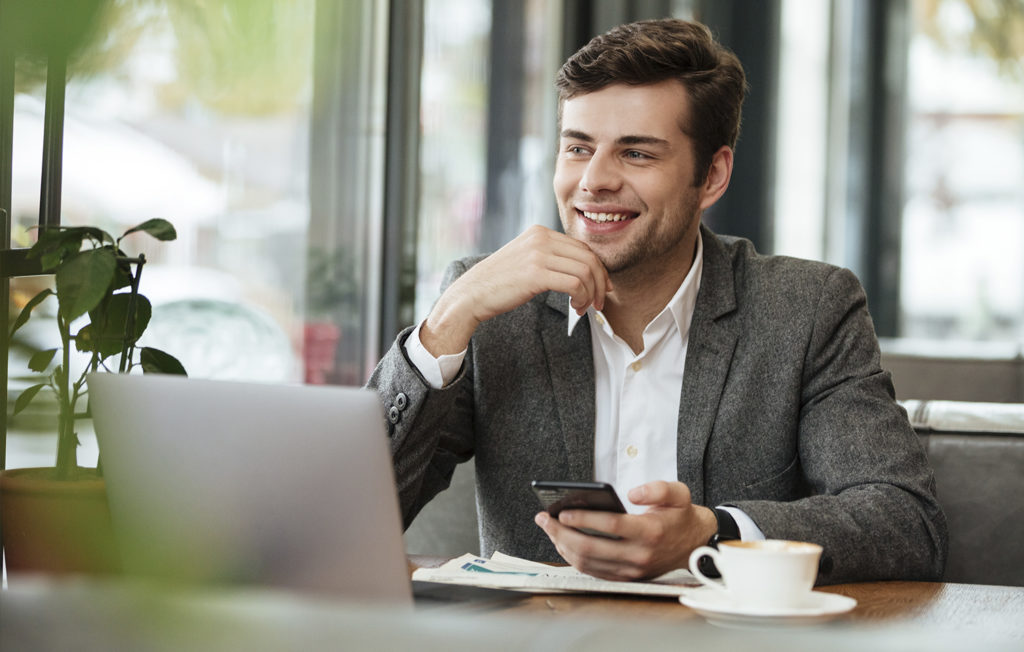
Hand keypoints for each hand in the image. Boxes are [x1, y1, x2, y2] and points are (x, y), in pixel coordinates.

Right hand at [421, 225, 612, 355]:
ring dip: (591, 293)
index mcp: (539, 232)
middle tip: (600, 302)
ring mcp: (538, 254)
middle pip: (588, 257)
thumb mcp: (526, 260)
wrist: (471, 295)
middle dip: (600, 282)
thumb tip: (582, 270)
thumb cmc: (498, 283)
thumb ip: (549, 257)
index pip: (582, 247)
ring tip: (584, 308)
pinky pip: (575, 283)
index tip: (601, 288)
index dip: (598, 269)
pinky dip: (581, 298)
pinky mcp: (536, 273)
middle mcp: (540, 238)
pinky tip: (575, 308)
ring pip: (585, 271)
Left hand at [533, 481, 716, 580]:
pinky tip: (563, 543)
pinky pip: (594, 571)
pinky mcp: (626, 578)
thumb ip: (657, 489)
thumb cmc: (680, 516)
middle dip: (562, 533)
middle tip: (544, 519)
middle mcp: (639, 555)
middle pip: (591, 548)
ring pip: (588, 563)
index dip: (583, 519)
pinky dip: (574, 559)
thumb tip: (633, 492)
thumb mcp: (679, 493)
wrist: (696, 545)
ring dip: (563, 546)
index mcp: (650, 531)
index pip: (610, 526)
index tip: (562, 512)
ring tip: (549, 530)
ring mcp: (631, 570)